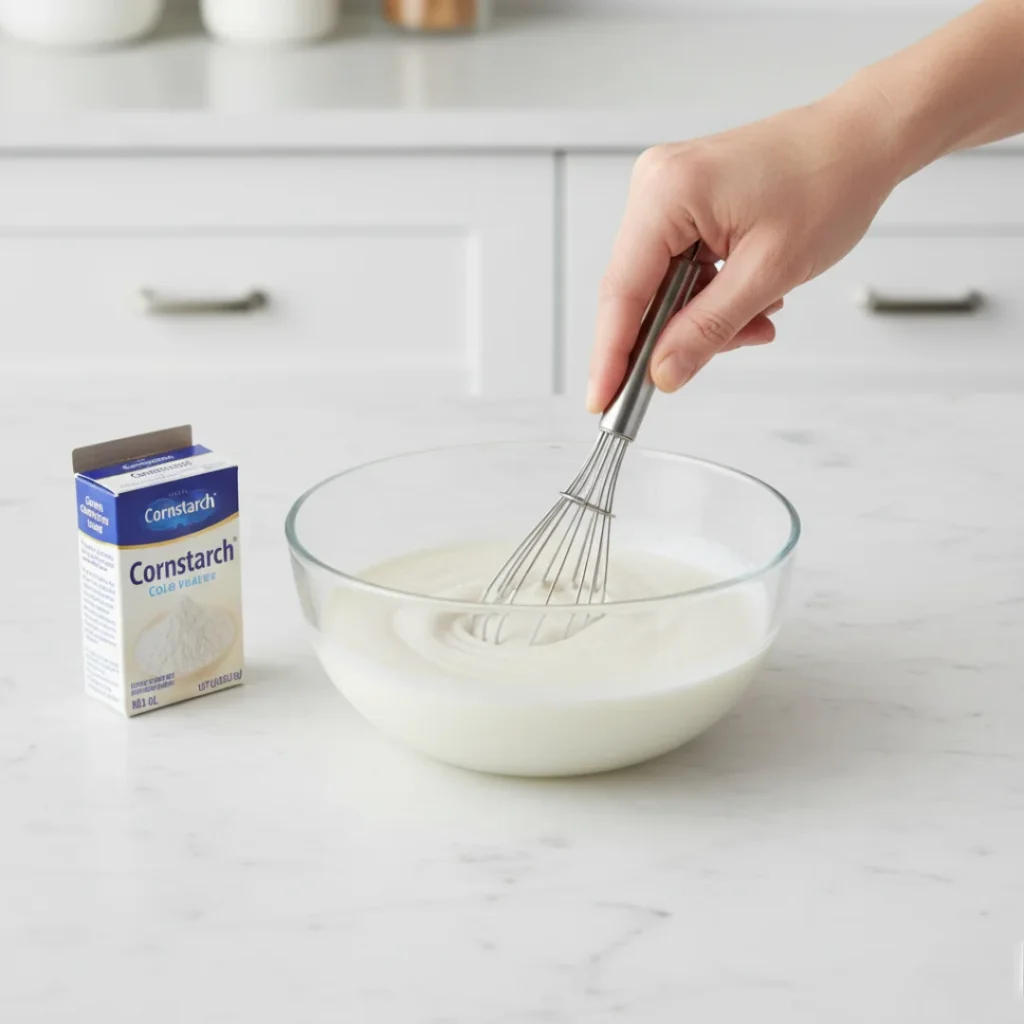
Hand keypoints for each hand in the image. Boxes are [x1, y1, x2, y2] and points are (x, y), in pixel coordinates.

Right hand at [587, 94, 901, 411]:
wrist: (863, 139)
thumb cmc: (830, 182)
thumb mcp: (768, 273)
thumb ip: (707, 329)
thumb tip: (663, 372)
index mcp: (667, 192)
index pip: (621, 291)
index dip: (610, 354)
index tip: (603, 400)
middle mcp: (656, 185)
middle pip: (638, 291)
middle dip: (674, 335)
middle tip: (696, 368)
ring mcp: (667, 192)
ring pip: (663, 286)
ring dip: (703, 317)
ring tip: (757, 319)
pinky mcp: (683, 202)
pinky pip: (680, 267)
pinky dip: (710, 295)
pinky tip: (749, 298)